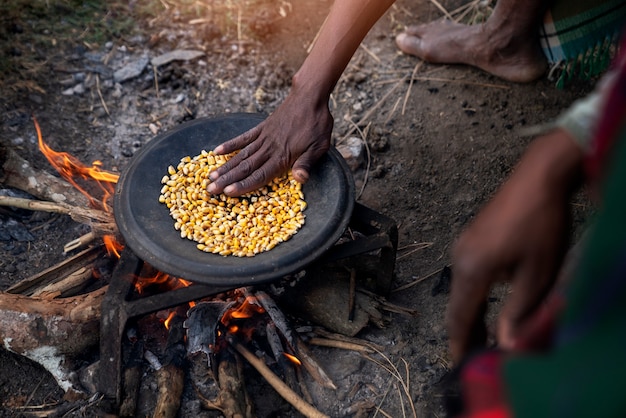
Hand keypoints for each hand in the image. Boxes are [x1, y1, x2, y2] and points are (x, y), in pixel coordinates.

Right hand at [207, 93, 332, 195]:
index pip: (260, 175)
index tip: (228, 193)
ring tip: (210, 176)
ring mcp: (264, 137)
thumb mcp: (319, 146)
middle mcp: (269, 148)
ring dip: (225, 167)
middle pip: (245, 168)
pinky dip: (230, 145)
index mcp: (282, 156)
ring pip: (241, 155)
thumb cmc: (317, 124)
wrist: (310, 97)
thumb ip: (307, 163)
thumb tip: (300, 180)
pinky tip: (217, 152)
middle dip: (227, 180)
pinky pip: (244, 138)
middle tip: (210, 189)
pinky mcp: (262, 127)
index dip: (244, 185)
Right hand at [447, 129, 583, 362]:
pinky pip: (466, 274)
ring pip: (461, 289)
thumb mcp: (537, 274)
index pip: (460, 317)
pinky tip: (488, 301)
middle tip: (476, 355)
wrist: (538, 177)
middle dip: (465, 332)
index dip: (460, 344)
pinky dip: (474, 294)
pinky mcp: (470, 238)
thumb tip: (506, 344)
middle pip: (456, 305)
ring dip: (471, 312)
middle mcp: (459, 258)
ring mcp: (462, 245)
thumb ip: (518, 311)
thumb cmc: (540, 225)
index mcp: (471, 270)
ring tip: (485, 334)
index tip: (462, 365)